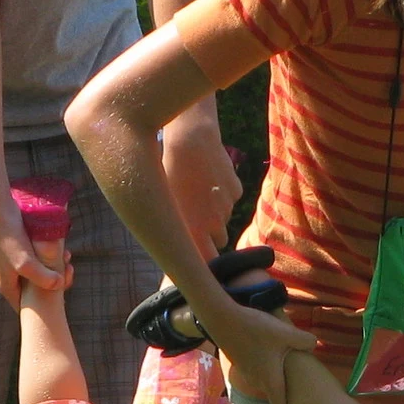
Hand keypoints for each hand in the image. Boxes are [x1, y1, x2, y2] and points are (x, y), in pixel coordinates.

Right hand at [0, 200, 68, 305]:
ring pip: (42, 273)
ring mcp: (16, 264)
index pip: (29, 309)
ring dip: (57, 268)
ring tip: (66, 256)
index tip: (63, 294)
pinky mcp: (21, 250)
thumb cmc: (8, 237)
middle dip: (57, 283)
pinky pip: (40, 260)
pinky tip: (62, 249)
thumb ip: (42, 277)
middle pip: (38, 291)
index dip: (47, 308)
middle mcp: (11, 278)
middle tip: (68, 269)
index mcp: (9, 288)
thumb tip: (59, 285)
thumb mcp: (25, 262)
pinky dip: (52, 257)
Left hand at [162, 107, 241, 254]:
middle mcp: (215, 224)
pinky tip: (209, 176)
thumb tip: (180, 247)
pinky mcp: (236, 191)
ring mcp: (227, 207)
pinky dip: (223, 192)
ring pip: (225, 216)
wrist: (190, 143)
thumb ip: (178, 229)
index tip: (199, 256)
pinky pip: (231, 198)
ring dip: (216, 210)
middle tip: (198, 216)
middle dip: (212, 234)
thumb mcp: (167, 204)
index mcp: (194, 231)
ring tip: (199, 189)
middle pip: (220, 240)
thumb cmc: (169, 172)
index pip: (208, 260)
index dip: (205, 260)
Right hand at [205, 294, 315, 403]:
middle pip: (274, 395)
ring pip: (264, 382)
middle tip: (298, 379)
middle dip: (285, 391)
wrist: (223, 319)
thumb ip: (306, 341)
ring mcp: (246, 374)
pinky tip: (267, 350)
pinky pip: (255, 371)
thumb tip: (314, 345)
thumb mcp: (287, 333)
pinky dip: (262, 366)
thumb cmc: (256, 330)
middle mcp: (257, 383)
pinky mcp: (239, 363)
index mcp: (271, 382)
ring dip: (273, 376)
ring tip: (283, 361)